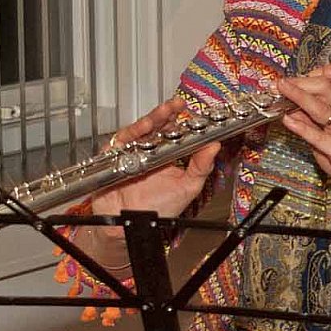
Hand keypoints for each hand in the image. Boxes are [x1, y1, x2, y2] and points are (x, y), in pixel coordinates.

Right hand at [89, 97, 219, 218]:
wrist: (131, 226)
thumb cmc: (157, 211)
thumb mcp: (187, 188)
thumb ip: (201, 167)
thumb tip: (215, 146)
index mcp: (167, 158)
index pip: (176, 134)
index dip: (184, 122)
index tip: (194, 113)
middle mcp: (149, 153)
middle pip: (159, 127)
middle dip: (169, 114)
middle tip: (179, 104)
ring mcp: (132, 153)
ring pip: (143, 130)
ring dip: (154, 118)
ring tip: (166, 110)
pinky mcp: (114, 156)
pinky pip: (123, 140)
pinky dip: (134, 132)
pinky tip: (146, 126)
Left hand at [275, 67, 330, 212]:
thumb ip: (315, 122)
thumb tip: (291, 110)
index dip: (311, 75)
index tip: (295, 79)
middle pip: (325, 87)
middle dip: (300, 81)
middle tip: (282, 82)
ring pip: (320, 107)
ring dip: (298, 95)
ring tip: (282, 89)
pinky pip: (319, 137)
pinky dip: (302, 127)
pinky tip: (288, 120)